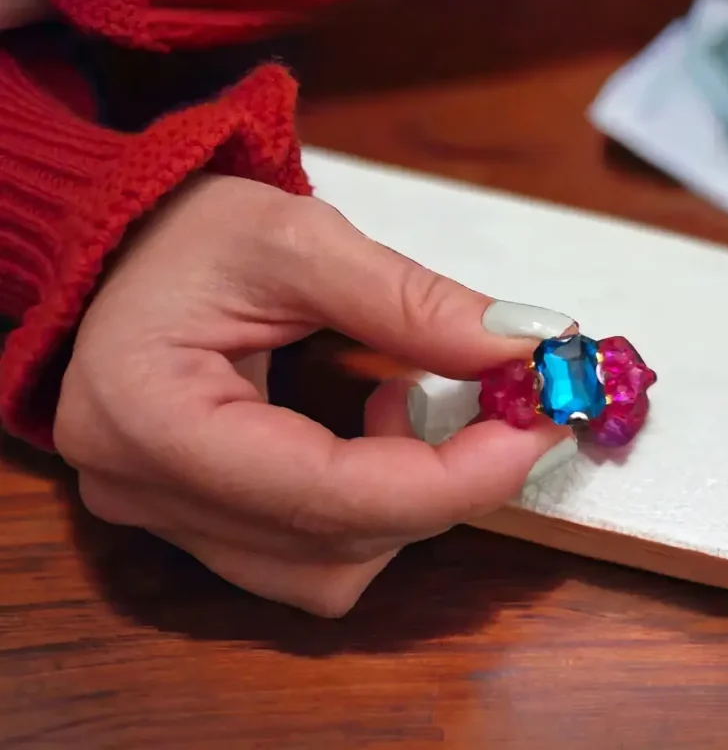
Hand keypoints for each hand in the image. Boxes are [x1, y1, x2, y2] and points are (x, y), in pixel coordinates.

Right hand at [54, 174, 575, 616]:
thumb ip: (411, 302)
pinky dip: (368, 512)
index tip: (536, 429)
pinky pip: (306, 559)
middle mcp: (146, 494)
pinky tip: (372, 436)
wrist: (120, 249)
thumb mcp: (299, 239)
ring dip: (405, 503)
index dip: (450, 478)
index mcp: (149, 419)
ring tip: (408, 406)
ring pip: (327, 570)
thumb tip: (521, 351)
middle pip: (333, 544)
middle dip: (446, 487)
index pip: (323, 494)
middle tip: (512, 414)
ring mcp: (166, 519)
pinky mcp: (196, 521)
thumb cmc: (184, 229)